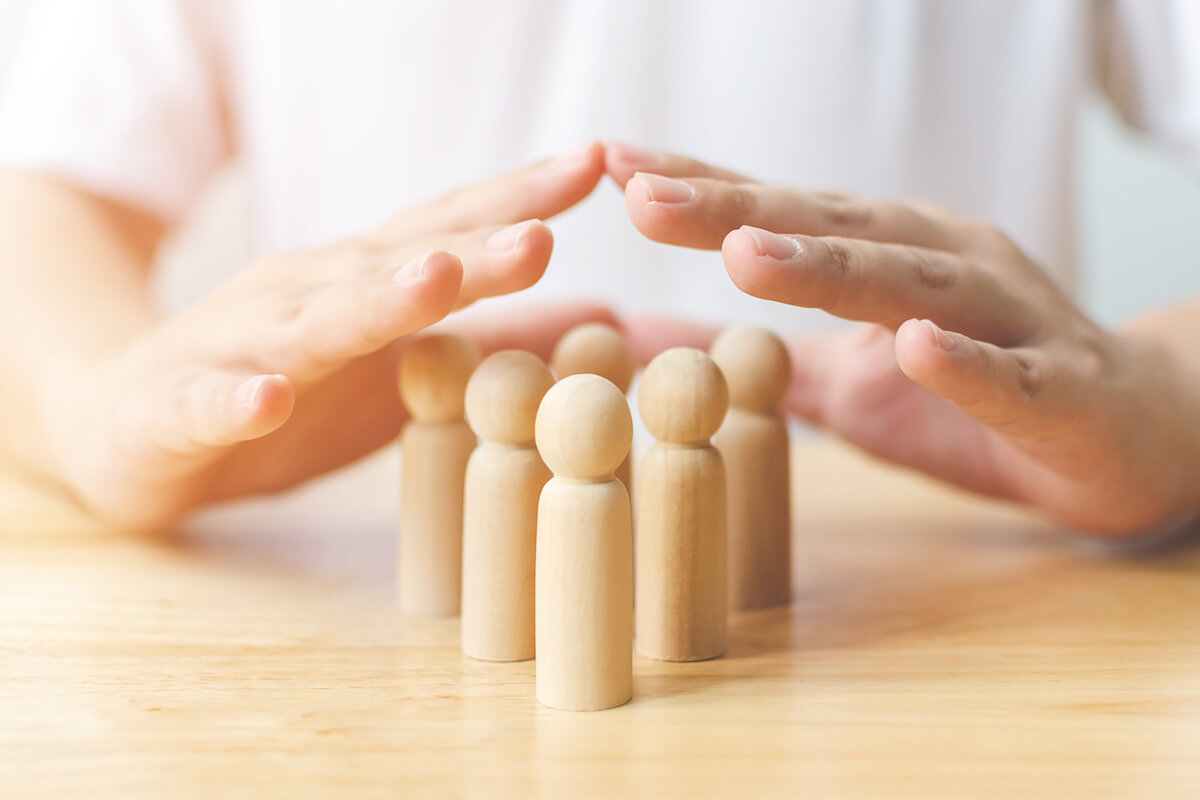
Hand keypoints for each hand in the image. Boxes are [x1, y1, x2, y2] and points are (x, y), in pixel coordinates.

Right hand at [46, 143, 611, 526]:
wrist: (128, 425)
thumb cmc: (283, 390)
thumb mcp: (399, 372)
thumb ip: (492, 342)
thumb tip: (605, 320)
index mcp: (360, 284)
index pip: (444, 231)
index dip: (514, 199)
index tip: (593, 166)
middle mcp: (305, 296)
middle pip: (394, 269)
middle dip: (470, 253)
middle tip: (541, 237)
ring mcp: (241, 346)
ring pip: (311, 323)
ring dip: (373, 303)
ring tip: (432, 283)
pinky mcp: (180, 406)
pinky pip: (210, 402)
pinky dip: (238, 399)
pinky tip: (268, 398)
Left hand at [607, 143, 1199, 536]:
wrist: (1120, 434)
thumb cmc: (971, 397)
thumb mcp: (839, 382)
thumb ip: (750, 360)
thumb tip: (637, 345)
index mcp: (886, 254)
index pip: (779, 214)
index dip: (698, 191)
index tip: (611, 165)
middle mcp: (940, 261)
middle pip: (827, 230)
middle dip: (733, 210)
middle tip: (641, 194)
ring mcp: (1003, 317)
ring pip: (910, 284)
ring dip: (828, 268)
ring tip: (747, 251)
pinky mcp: (1055, 386)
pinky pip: (1004, 374)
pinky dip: (959, 362)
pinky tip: (914, 345)